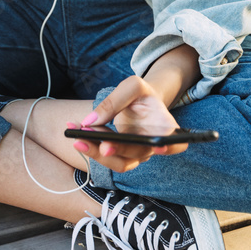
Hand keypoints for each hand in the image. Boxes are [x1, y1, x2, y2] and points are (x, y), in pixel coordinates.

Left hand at [68, 75, 187, 173]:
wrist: (139, 100)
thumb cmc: (141, 93)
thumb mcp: (132, 86)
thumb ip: (114, 100)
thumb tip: (90, 121)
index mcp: (165, 127)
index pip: (177, 144)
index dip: (170, 148)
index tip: (158, 146)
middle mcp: (153, 146)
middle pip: (138, 155)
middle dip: (116, 150)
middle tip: (96, 142)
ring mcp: (137, 154)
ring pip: (119, 163)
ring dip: (96, 152)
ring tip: (76, 135)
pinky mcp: (121, 155)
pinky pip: (105, 155)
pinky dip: (89, 144)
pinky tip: (74, 127)